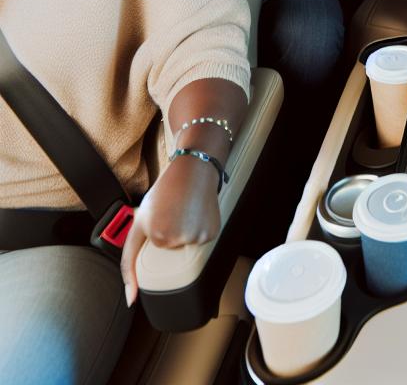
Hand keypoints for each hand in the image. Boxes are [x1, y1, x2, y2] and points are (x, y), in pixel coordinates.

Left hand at [120, 153, 221, 306]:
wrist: (194, 169)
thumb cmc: (166, 190)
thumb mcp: (141, 218)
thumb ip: (131, 251)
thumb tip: (131, 291)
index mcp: (158, 235)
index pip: (145, 260)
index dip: (134, 282)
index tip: (131, 301)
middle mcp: (178, 239)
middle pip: (167, 253)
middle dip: (166, 239)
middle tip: (168, 217)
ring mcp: (196, 237)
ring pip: (184, 249)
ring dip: (183, 235)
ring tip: (183, 213)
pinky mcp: (211, 234)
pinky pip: (200, 243)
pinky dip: (198, 232)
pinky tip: (195, 214)